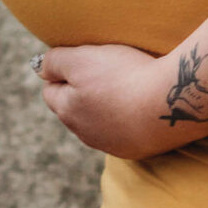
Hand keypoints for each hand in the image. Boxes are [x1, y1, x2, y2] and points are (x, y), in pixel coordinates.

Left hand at [36, 43, 207, 159]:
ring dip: (106, 105)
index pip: (50, 90)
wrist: (167, 103)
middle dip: (83, 90)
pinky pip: (124, 131)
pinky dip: (128, 118)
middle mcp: (84, 133)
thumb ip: (54, 61)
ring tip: (127, 85)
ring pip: (99, 121)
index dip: (63, 71)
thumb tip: (39, 68)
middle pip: (74, 108)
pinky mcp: (136, 150)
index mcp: (66, 110)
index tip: (84, 59)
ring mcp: (111, 144)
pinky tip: (142, 103)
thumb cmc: (123, 76)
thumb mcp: (82, 58)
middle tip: (107, 70)